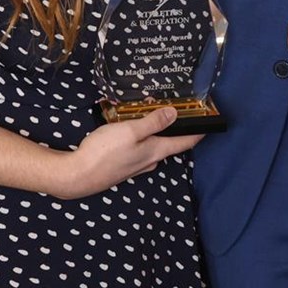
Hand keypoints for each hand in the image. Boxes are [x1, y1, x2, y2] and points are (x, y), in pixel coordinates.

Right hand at [52, 106, 201, 198]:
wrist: (78, 176)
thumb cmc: (104, 152)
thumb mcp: (130, 131)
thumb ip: (153, 122)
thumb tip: (175, 114)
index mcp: (155, 151)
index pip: (185, 142)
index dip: (199, 132)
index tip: (210, 124)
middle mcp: (149, 161)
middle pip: (170, 144)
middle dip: (176, 129)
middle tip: (178, 111)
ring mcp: (136, 166)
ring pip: (153, 148)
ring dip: (156, 133)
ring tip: (152, 116)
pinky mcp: (123, 167)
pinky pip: (139, 151)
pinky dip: (141, 139)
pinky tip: (131, 132)